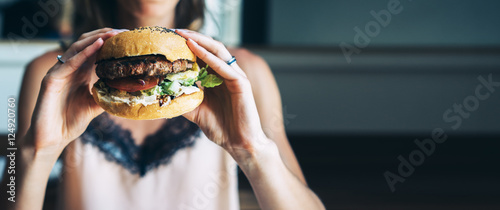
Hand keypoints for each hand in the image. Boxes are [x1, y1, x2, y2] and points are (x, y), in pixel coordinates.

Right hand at [28, 28, 123, 153]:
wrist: (52, 139)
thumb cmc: (70, 122)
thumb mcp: (95, 105)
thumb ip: (107, 94)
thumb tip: (129, 90)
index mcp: (79, 73)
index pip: (94, 51)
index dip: (109, 42)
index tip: (127, 38)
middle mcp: (68, 69)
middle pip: (86, 44)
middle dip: (104, 35)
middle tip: (122, 32)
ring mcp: (58, 73)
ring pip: (77, 48)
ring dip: (95, 39)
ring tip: (112, 34)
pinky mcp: (50, 80)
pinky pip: (68, 63)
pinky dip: (83, 53)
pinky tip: (97, 45)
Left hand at [176, 30, 270, 159]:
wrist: (239, 143)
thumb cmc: (221, 128)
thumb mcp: (196, 111)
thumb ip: (184, 99)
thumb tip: (163, 93)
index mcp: (217, 78)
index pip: (202, 55)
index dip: (187, 46)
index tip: (169, 40)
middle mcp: (227, 73)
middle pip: (210, 48)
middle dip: (192, 38)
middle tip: (174, 31)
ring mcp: (235, 76)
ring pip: (218, 51)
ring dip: (200, 41)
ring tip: (183, 35)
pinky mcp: (241, 83)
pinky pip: (223, 67)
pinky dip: (209, 57)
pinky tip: (195, 50)